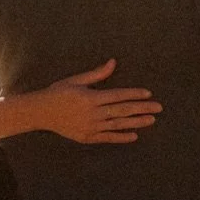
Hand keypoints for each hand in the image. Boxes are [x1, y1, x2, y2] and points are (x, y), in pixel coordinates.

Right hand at [23, 59, 160, 143]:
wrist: (40, 113)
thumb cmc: (58, 93)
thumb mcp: (76, 80)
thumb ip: (97, 74)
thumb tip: (113, 62)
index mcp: (90, 97)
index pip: (118, 95)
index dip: (134, 95)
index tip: (148, 94)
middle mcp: (92, 113)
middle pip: (122, 110)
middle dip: (142, 109)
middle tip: (158, 108)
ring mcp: (90, 127)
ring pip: (118, 124)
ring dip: (136, 123)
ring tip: (151, 121)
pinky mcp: (87, 137)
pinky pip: (108, 137)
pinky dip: (121, 137)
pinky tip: (134, 135)